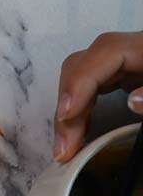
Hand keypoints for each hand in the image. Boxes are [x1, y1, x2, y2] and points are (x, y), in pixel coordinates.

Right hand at [54, 33, 142, 162]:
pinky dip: (81, 107)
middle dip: (67, 105)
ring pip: (82, 74)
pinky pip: (94, 83)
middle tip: (63, 148)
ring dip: (69, 109)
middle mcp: (131, 48)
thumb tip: (132, 101)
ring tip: (65, 146)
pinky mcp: (128, 71)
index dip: (80, 82)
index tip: (64, 116)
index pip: (104, 55)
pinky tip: (78, 130)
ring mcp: (127, 59)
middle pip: (84, 65)